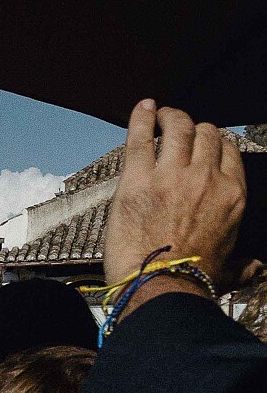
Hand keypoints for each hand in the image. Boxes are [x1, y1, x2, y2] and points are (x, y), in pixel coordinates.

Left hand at [103, 99, 246, 299]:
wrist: (161, 286)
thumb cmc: (193, 280)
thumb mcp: (229, 270)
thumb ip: (243, 263)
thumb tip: (256, 267)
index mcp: (233, 195)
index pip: (229, 152)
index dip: (216, 143)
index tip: (205, 143)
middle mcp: (207, 178)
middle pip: (206, 135)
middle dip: (194, 127)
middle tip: (179, 126)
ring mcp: (172, 175)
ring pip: (178, 129)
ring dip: (170, 117)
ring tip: (161, 113)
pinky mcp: (137, 179)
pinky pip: (140, 138)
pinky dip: (141, 118)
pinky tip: (142, 107)